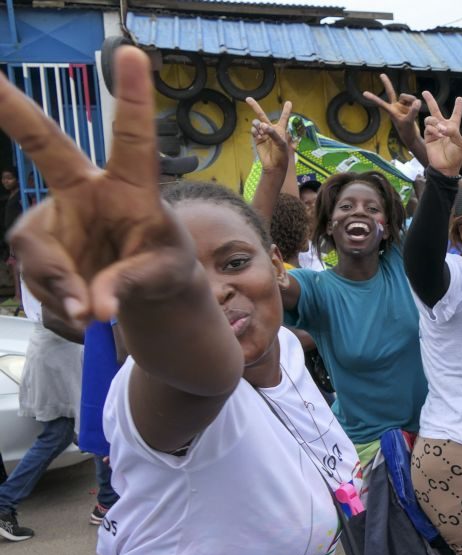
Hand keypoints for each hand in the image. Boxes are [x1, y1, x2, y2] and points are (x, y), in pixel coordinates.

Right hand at [4, 47, 193, 323]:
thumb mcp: (164, 275)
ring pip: (41, 255)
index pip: (134, 139)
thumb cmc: (164, 265)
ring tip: (94, 310)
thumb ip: (131, 284)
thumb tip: (94, 306)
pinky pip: (36, 280)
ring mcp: (56, 214)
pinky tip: (81, 307)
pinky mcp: (37, 242)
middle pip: (46, 144)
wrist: (143, 288)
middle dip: (12, 109)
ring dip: (64, 291)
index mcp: (131, 186)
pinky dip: (58, 302)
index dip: (133, 97)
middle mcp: (86, 190)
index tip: (134, 54)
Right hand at [246, 97, 291, 173]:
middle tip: (248, 98)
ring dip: (257, 125)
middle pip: (262, 115)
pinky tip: (259, 136)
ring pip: (256, 123)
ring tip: (261, 131)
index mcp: (280, 129)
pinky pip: (253, 130)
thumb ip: (272, 133)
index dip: (286, 110)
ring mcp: (263, 134)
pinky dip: (255, 131)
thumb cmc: (281, 154)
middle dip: (255, 107)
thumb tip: (262, 125)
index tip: (289, 102)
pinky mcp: (257, 139)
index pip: (284, 117)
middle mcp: (271, 130)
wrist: (273, 165)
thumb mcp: (280, 143)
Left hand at [363, 74, 421, 129]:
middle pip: (391, 92)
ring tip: (415, 109)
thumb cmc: (407, 131)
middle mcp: (395, 106)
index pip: (381, 103)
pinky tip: (417, 110)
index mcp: (391, 111)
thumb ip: (413, 111)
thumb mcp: (409, 122)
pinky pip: (414, 101)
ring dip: (412, 100)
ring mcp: (402, 106)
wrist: (412, 136)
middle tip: (381, 75)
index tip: (364, 93)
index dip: (373, 98)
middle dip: (387, 83)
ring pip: (408, 97)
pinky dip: (416, 104)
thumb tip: (417, 101)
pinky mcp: (409, 107)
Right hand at [422, 92, 461, 177]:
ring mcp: (434, 132)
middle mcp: (443, 127)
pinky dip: (433, 129)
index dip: (458, 107)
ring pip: (430, 119)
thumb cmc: (456, 155)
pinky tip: (438, 135)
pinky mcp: (428, 137)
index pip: (456, 115)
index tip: (459, 98)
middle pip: (436, 111)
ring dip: (435, 122)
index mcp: (454, 128)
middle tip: (425, 92)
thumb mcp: (459, 142)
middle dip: (430, 101)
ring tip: (440, 131)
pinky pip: (428, 128)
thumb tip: (442, 126)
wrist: (446, 167)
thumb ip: (453, 131)